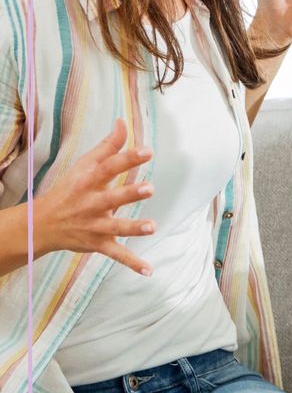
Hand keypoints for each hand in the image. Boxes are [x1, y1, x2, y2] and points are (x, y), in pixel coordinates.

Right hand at [35, 119, 155, 274]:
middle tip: (149, 189)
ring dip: (133, 228)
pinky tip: (149, 270)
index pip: (110, 167)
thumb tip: (124, 122)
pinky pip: (116, 254)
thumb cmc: (70, 189)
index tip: (148, 151)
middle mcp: (92, 203)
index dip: (128, 159)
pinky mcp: (97, 243)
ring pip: (115, 227)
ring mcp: (94, 225)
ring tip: (151, 227)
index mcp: (89, 181)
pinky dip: (132, 263)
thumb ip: (108, 146)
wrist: (40, 225)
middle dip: (129, 194)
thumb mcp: (84, 165)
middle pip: (112, 198)